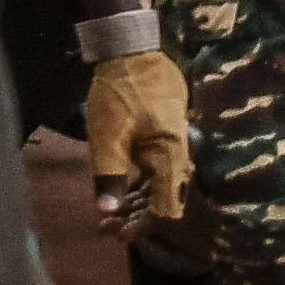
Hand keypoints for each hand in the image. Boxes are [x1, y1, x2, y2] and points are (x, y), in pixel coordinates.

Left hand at [85, 47, 192, 228]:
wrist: (130, 48)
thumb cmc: (119, 92)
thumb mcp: (107, 136)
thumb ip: (109, 175)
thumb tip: (107, 211)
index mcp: (171, 156)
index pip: (165, 206)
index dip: (143, 225)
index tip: (119, 235)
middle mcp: (178, 153)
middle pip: (161, 197)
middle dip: (134, 217)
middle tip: (105, 229)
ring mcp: (172, 143)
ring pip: (156, 182)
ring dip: (133, 201)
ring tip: (107, 216)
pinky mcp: (163, 134)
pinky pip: (154, 166)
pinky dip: (136, 181)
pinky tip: (120, 191)